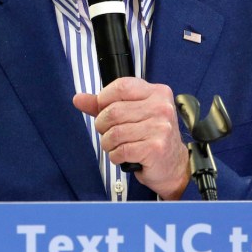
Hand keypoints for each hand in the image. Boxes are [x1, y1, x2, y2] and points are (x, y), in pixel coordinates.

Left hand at [73, 77, 189, 198]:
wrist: (174, 166)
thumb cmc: (151, 138)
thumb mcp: (132, 114)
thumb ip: (104, 105)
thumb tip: (78, 99)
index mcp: (157, 93)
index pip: (121, 86)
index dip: (104, 99)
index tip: (104, 110)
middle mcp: (161, 108)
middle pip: (113, 111)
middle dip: (103, 125)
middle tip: (109, 133)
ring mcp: (160, 128)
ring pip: (114, 132)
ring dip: (108, 143)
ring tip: (117, 146)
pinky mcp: (155, 148)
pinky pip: (121, 150)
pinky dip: (116, 156)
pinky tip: (124, 156)